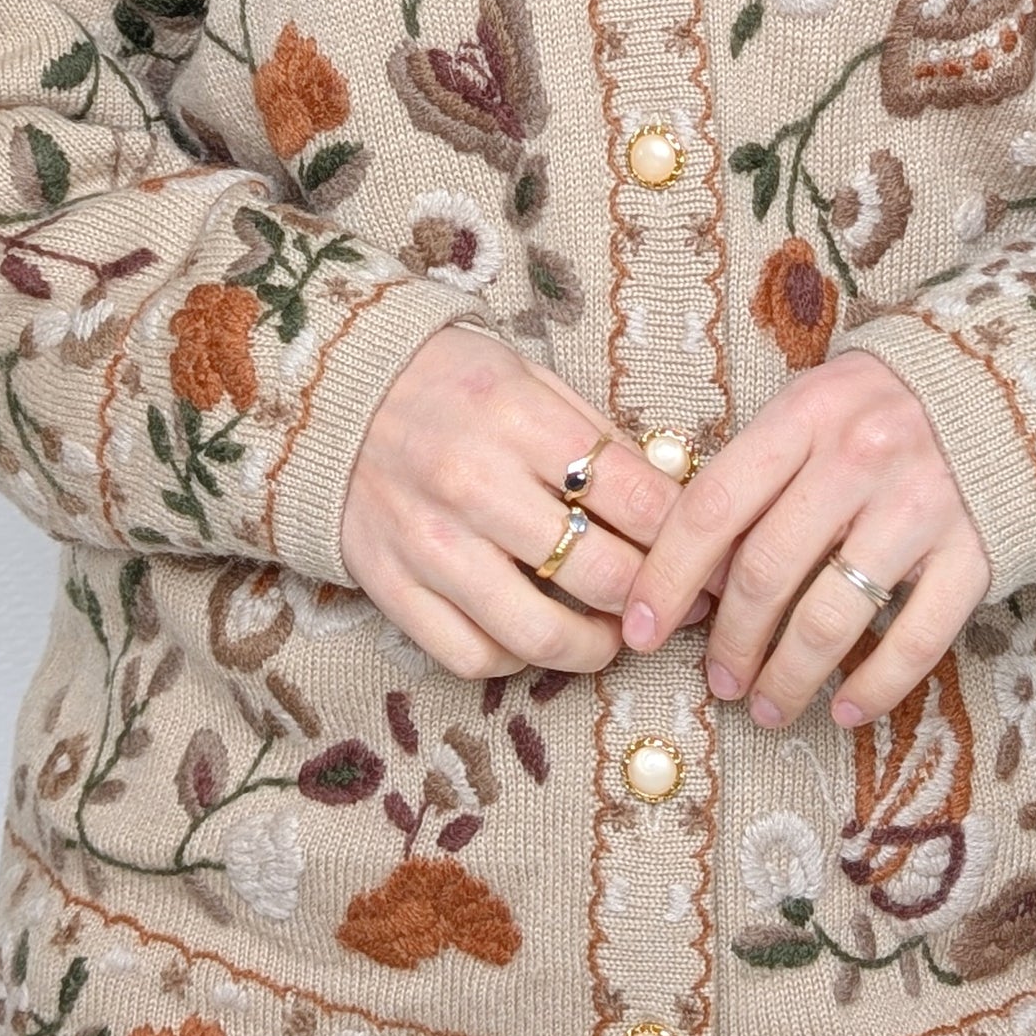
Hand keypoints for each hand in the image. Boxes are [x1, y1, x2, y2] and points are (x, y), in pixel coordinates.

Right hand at [338, 327, 681, 680]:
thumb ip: (596, 436)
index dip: (687, 537)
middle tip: (676, 604)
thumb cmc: (446, 382)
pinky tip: (538, 636)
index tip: (708, 554)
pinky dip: (517, 660)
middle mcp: (473, 485)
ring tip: (616, 635)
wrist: (327, 394)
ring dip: (595, 648)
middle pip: (599, 573)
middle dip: (655, 598)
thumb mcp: (527, 376)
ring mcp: (429, 544)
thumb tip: (672, 496)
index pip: (633, 497)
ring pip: (538, 634)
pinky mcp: (391, 587)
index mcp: (517, 419)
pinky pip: (471, 656)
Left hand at [617, 347, 991, 726]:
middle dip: (729, 641)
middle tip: (717, 679)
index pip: (714, 507)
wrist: (1009, 386)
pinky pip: (915, 640)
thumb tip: (694, 567)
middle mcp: (861, 456)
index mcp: (806, 413)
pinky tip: (845, 710)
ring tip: (767, 706)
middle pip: (766, 571)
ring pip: (830, 617)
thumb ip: (759, 468)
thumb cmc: (884, 405)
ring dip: (787, 677)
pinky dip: (874, 687)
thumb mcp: (814, 405)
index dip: (666, 577)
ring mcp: (921, 506)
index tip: (641, 630)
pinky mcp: (974, 552)